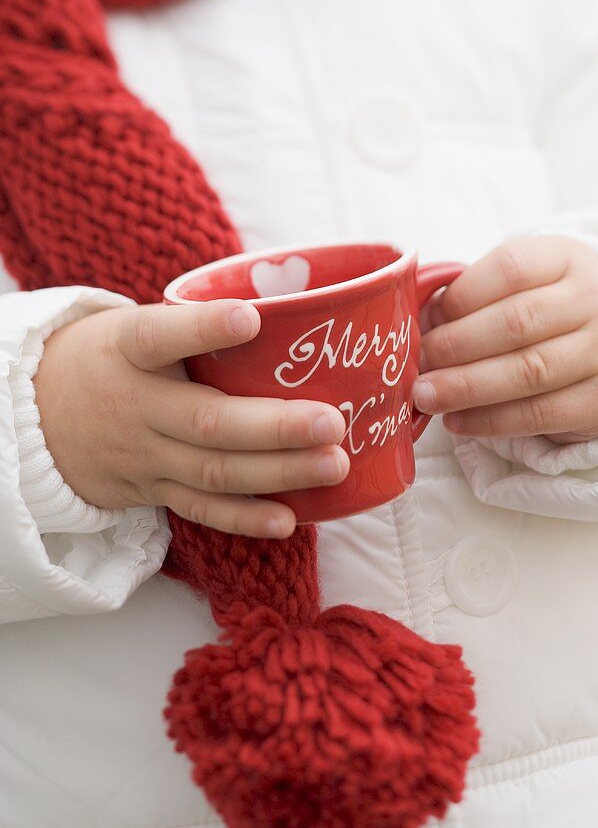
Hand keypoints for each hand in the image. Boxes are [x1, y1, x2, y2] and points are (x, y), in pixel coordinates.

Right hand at [34, 300, 348, 536]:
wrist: (34, 417)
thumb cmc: (110, 358)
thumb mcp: (131, 327)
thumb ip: (192, 324)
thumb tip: (293, 309)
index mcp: (127, 350)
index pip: (159, 337)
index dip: (203, 329)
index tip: (250, 318)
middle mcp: (135, 406)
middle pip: (207, 422)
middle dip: (275, 426)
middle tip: (332, 422)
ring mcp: (144, 456)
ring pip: (214, 470)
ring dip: (278, 472)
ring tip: (334, 464)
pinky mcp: (150, 491)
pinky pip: (200, 509)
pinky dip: (245, 517)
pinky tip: (290, 518)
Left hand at [414, 235, 597, 442]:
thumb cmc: (548, 313)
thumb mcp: (521, 287)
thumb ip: (475, 298)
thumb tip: (420, 326)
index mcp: (568, 259)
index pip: (510, 269)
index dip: (460, 298)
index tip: (425, 322)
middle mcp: (596, 300)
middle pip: (517, 323)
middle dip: (455, 347)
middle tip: (417, 366)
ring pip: (528, 371)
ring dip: (467, 387)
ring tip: (427, 396)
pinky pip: (540, 414)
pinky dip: (491, 421)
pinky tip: (457, 421)